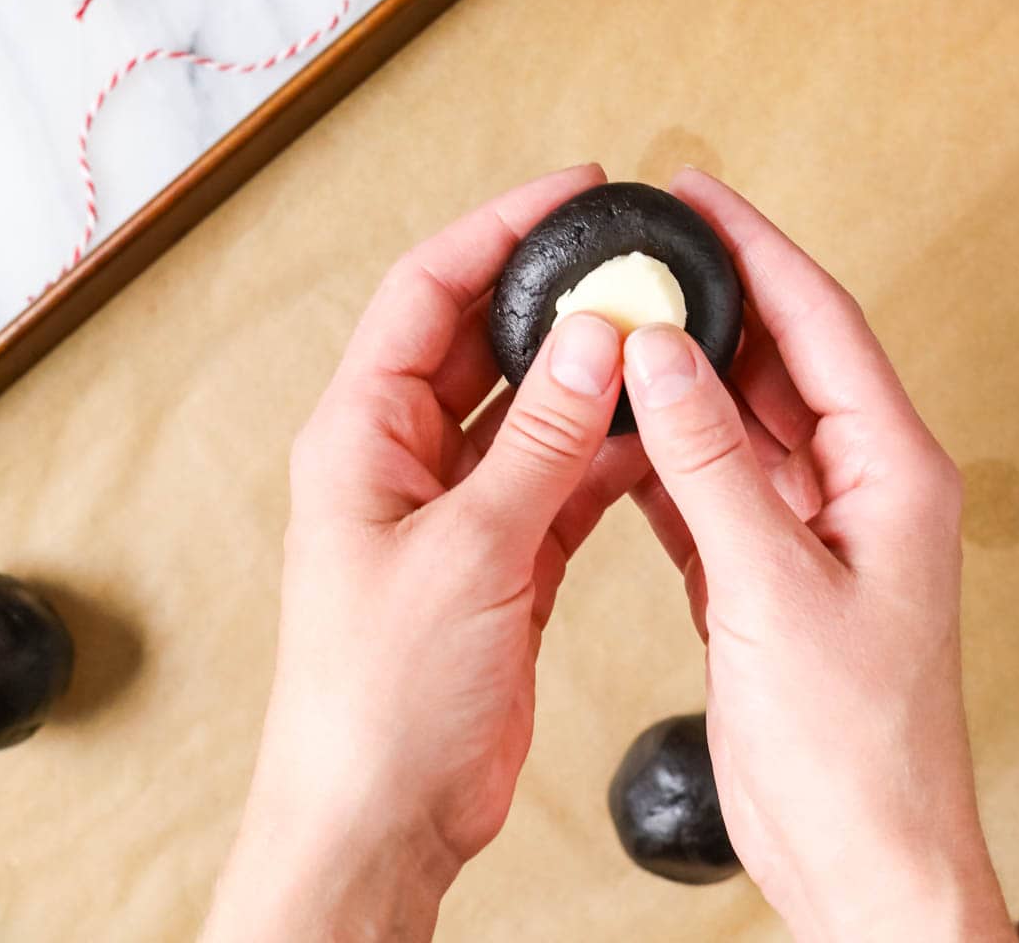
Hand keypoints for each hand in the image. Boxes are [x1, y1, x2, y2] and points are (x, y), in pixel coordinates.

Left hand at [202, 165, 640, 942]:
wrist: (381, 825)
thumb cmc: (376, 703)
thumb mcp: (467, 553)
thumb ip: (539, 442)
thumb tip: (595, 339)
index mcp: (361, 433)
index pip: (426, 291)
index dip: (496, 230)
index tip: (569, 193)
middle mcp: (402, 457)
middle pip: (482, 340)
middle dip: (553, 298)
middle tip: (629, 260)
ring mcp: (453, 508)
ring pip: (528, 409)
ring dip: (588, 378)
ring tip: (657, 337)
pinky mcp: (500, 558)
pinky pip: (556, 478)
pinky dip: (604, 454)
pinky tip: (655, 431)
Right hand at [624, 171, 1014, 942]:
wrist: (863, 858)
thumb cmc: (856, 748)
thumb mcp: (770, 587)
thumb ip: (711, 462)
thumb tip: (662, 354)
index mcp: (892, 470)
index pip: (821, 321)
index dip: (759, 247)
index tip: (701, 196)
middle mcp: (860, 485)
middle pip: (783, 359)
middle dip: (715, 300)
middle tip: (647, 248)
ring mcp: (816, 527)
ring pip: (744, 419)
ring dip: (686, 376)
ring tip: (620, 324)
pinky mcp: (772, 572)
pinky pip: (716, 484)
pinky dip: (670, 454)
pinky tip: (624, 429)